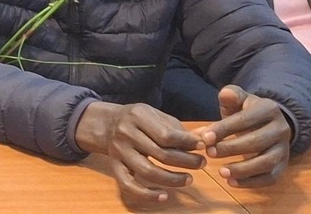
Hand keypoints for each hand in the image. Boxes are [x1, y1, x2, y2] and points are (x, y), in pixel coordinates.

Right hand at [74, 100, 202, 203]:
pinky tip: (164, 196)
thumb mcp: (154, 114)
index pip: (166, 135)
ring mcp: (119, 152)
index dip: (187, 143)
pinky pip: (129, 186)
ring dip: (172, 179)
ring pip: (148, 171)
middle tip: (201, 163)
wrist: (106, 124)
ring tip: (189, 179)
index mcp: (137, 116)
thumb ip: (176, 128)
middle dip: (185, 161)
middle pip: (160, 153)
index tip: (202, 147)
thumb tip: (203, 140)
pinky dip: (147, 195)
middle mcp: (126, 133)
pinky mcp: (114, 167)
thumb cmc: (137, 120)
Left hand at [196, 86, 292, 187]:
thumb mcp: (239, 99)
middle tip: (209, 153)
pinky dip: (251, 183)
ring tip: (221, 172)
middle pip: (256, 142)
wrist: (267, 125)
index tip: (205, 138)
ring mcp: (284, 150)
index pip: (245, 120)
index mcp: (269, 109)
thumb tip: (226, 94)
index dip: (224, 129)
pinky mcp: (283, 166)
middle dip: (230, 149)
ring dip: (242, 170)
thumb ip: (231, 95)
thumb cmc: (247, 112)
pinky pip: (270, 178)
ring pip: (266, 163)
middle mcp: (281, 129)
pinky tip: (231, 182)